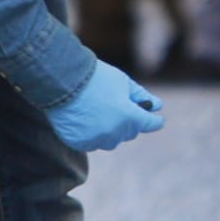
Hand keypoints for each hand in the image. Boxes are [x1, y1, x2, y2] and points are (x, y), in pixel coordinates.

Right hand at [46, 60, 164, 152]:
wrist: (62, 79)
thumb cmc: (95, 77)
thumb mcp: (122, 82)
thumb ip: (140, 96)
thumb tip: (157, 106)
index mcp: (128, 117)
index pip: (148, 124)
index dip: (153, 121)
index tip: (156, 120)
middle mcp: (114, 132)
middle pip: (129, 133)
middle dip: (128, 122)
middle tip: (120, 109)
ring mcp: (95, 140)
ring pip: (110, 141)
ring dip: (111, 131)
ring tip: (101, 113)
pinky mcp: (79, 143)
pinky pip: (92, 143)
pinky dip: (92, 134)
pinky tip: (86, 119)